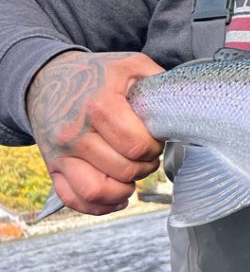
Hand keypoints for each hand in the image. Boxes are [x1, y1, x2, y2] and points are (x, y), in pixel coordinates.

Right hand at [27, 51, 164, 214]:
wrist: (46, 81)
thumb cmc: (95, 74)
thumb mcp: (130, 65)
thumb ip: (158, 81)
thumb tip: (182, 103)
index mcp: (99, 106)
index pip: (136, 145)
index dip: (154, 147)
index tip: (155, 140)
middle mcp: (76, 133)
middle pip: (123, 169)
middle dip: (145, 166)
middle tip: (147, 156)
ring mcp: (62, 153)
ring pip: (97, 190)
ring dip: (124, 190)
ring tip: (133, 176)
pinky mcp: (52, 168)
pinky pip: (74, 199)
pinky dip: (99, 206)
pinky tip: (116, 197)